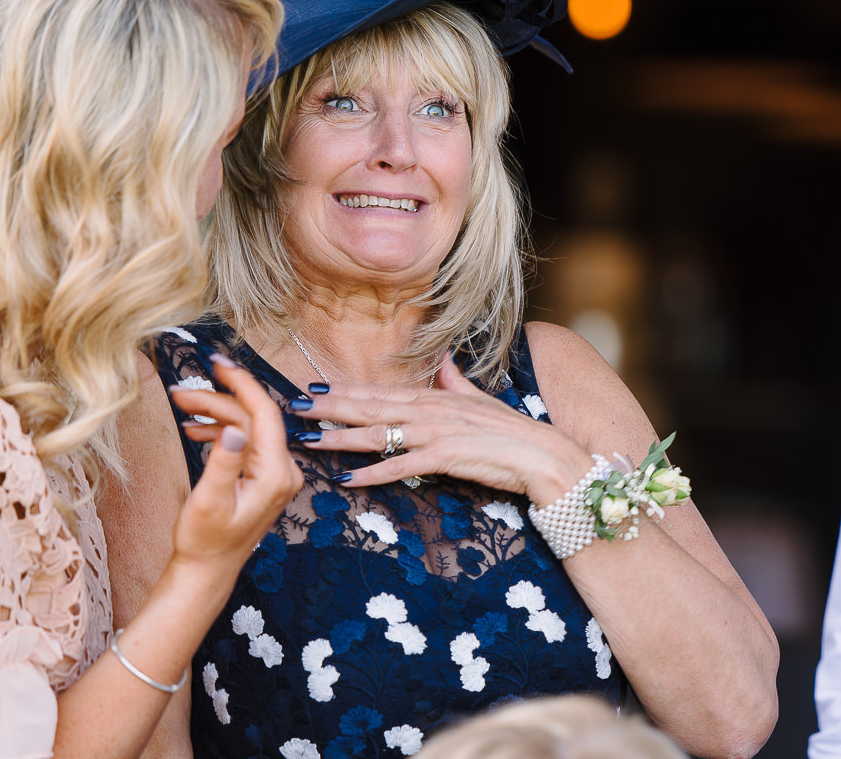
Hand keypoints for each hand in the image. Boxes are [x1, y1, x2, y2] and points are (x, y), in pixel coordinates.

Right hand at [167, 359, 301, 568]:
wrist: (208, 569)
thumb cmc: (205, 541)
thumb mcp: (209, 501)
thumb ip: (224, 463)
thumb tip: (233, 429)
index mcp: (275, 473)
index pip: (264, 413)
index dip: (241, 383)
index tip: (216, 363)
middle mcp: (284, 470)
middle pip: (252, 417)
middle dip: (216, 401)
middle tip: (179, 392)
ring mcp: (276, 473)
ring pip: (247, 426)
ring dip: (215, 414)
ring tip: (181, 406)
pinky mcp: (265, 476)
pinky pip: (246, 441)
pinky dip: (221, 430)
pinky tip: (196, 430)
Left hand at [291, 356, 589, 504]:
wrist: (545, 456)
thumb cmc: (512, 432)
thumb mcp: (481, 401)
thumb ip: (456, 382)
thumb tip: (443, 361)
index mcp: (435, 397)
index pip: (381, 391)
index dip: (345, 390)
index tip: (313, 387)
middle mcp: (431, 410)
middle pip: (371, 407)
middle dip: (330, 406)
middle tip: (294, 405)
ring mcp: (437, 433)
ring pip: (379, 434)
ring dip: (341, 437)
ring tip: (310, 440)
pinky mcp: (447, 458)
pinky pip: (402, 467)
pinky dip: (373, 474)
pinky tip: (348, 479)